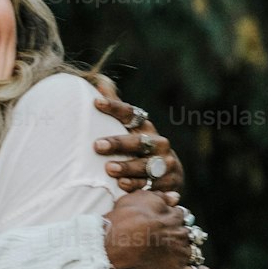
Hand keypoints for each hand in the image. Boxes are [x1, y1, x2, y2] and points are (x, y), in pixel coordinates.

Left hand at [92, 75, 184, 194]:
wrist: (171, 177)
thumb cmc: (142, 149)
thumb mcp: (132, 129)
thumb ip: (117, 108)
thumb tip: (99, 80)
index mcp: (146, 128)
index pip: (129, 114)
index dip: (113, 107)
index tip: (96, 102)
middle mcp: (159, 144)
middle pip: (138, 142)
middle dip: (118, 143)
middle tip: (98, 145)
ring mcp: (166, 164)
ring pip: (146, 166)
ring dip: (128, 167)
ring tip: (110, 169)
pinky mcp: (170, 184)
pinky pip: (153, 187)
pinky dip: (139, 187)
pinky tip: (124, 187)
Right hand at [105, 189, 209, 268]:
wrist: (123, 238)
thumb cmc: (127, 217)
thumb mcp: (141, 197)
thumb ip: (161, 196)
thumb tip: (176, 196)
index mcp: (174, 217)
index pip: (180, 216)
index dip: (173, 219)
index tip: (166, 221)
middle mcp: (181, 234)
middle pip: (187, 234)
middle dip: (180, 235)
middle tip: (168, 239)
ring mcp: (181, 253)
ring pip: (190, 251)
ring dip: (186, 251)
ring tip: (178, 255)